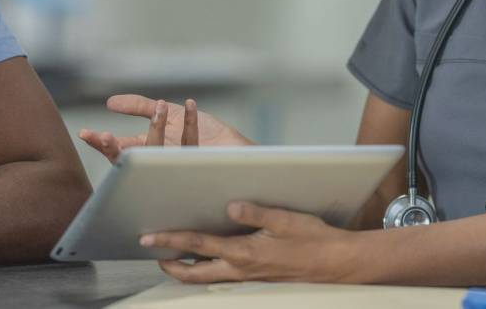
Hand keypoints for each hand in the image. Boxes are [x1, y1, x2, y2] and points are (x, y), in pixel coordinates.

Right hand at [80, 95, 253, 162]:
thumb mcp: (168, 114)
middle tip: (105, 137)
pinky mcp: (199, 166)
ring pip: (159, 153)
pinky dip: (192, 121)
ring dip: (155, 129)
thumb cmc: (206, 136)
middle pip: (131, 158)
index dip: (103, 143)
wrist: (241, 155)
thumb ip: (138, 106)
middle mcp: (161, 162)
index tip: (86, 134)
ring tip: (155, 108)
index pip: (120, 150)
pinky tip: (189, 104)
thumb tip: (110, 102)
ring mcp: (177, 167)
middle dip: (116, 148)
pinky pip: (192, 143)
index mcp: (151, 152)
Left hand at [139, 202, 353, 283]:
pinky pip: (223, 277)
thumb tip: (229, 206)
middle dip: (171, 265)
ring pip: (207, 279)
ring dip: (187, 270)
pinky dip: (207, 270)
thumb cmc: (313, 239)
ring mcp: (248, 277)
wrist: (337, 264)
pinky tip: (207, 259)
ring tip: (173, 258)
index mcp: (244, 252)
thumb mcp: (285, 219)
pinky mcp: (256, 278)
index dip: (171, 240)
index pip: (198, 244)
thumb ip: (255, 213)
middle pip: (194, 273)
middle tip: (154, 255)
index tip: (148, 237)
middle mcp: (241, 269)